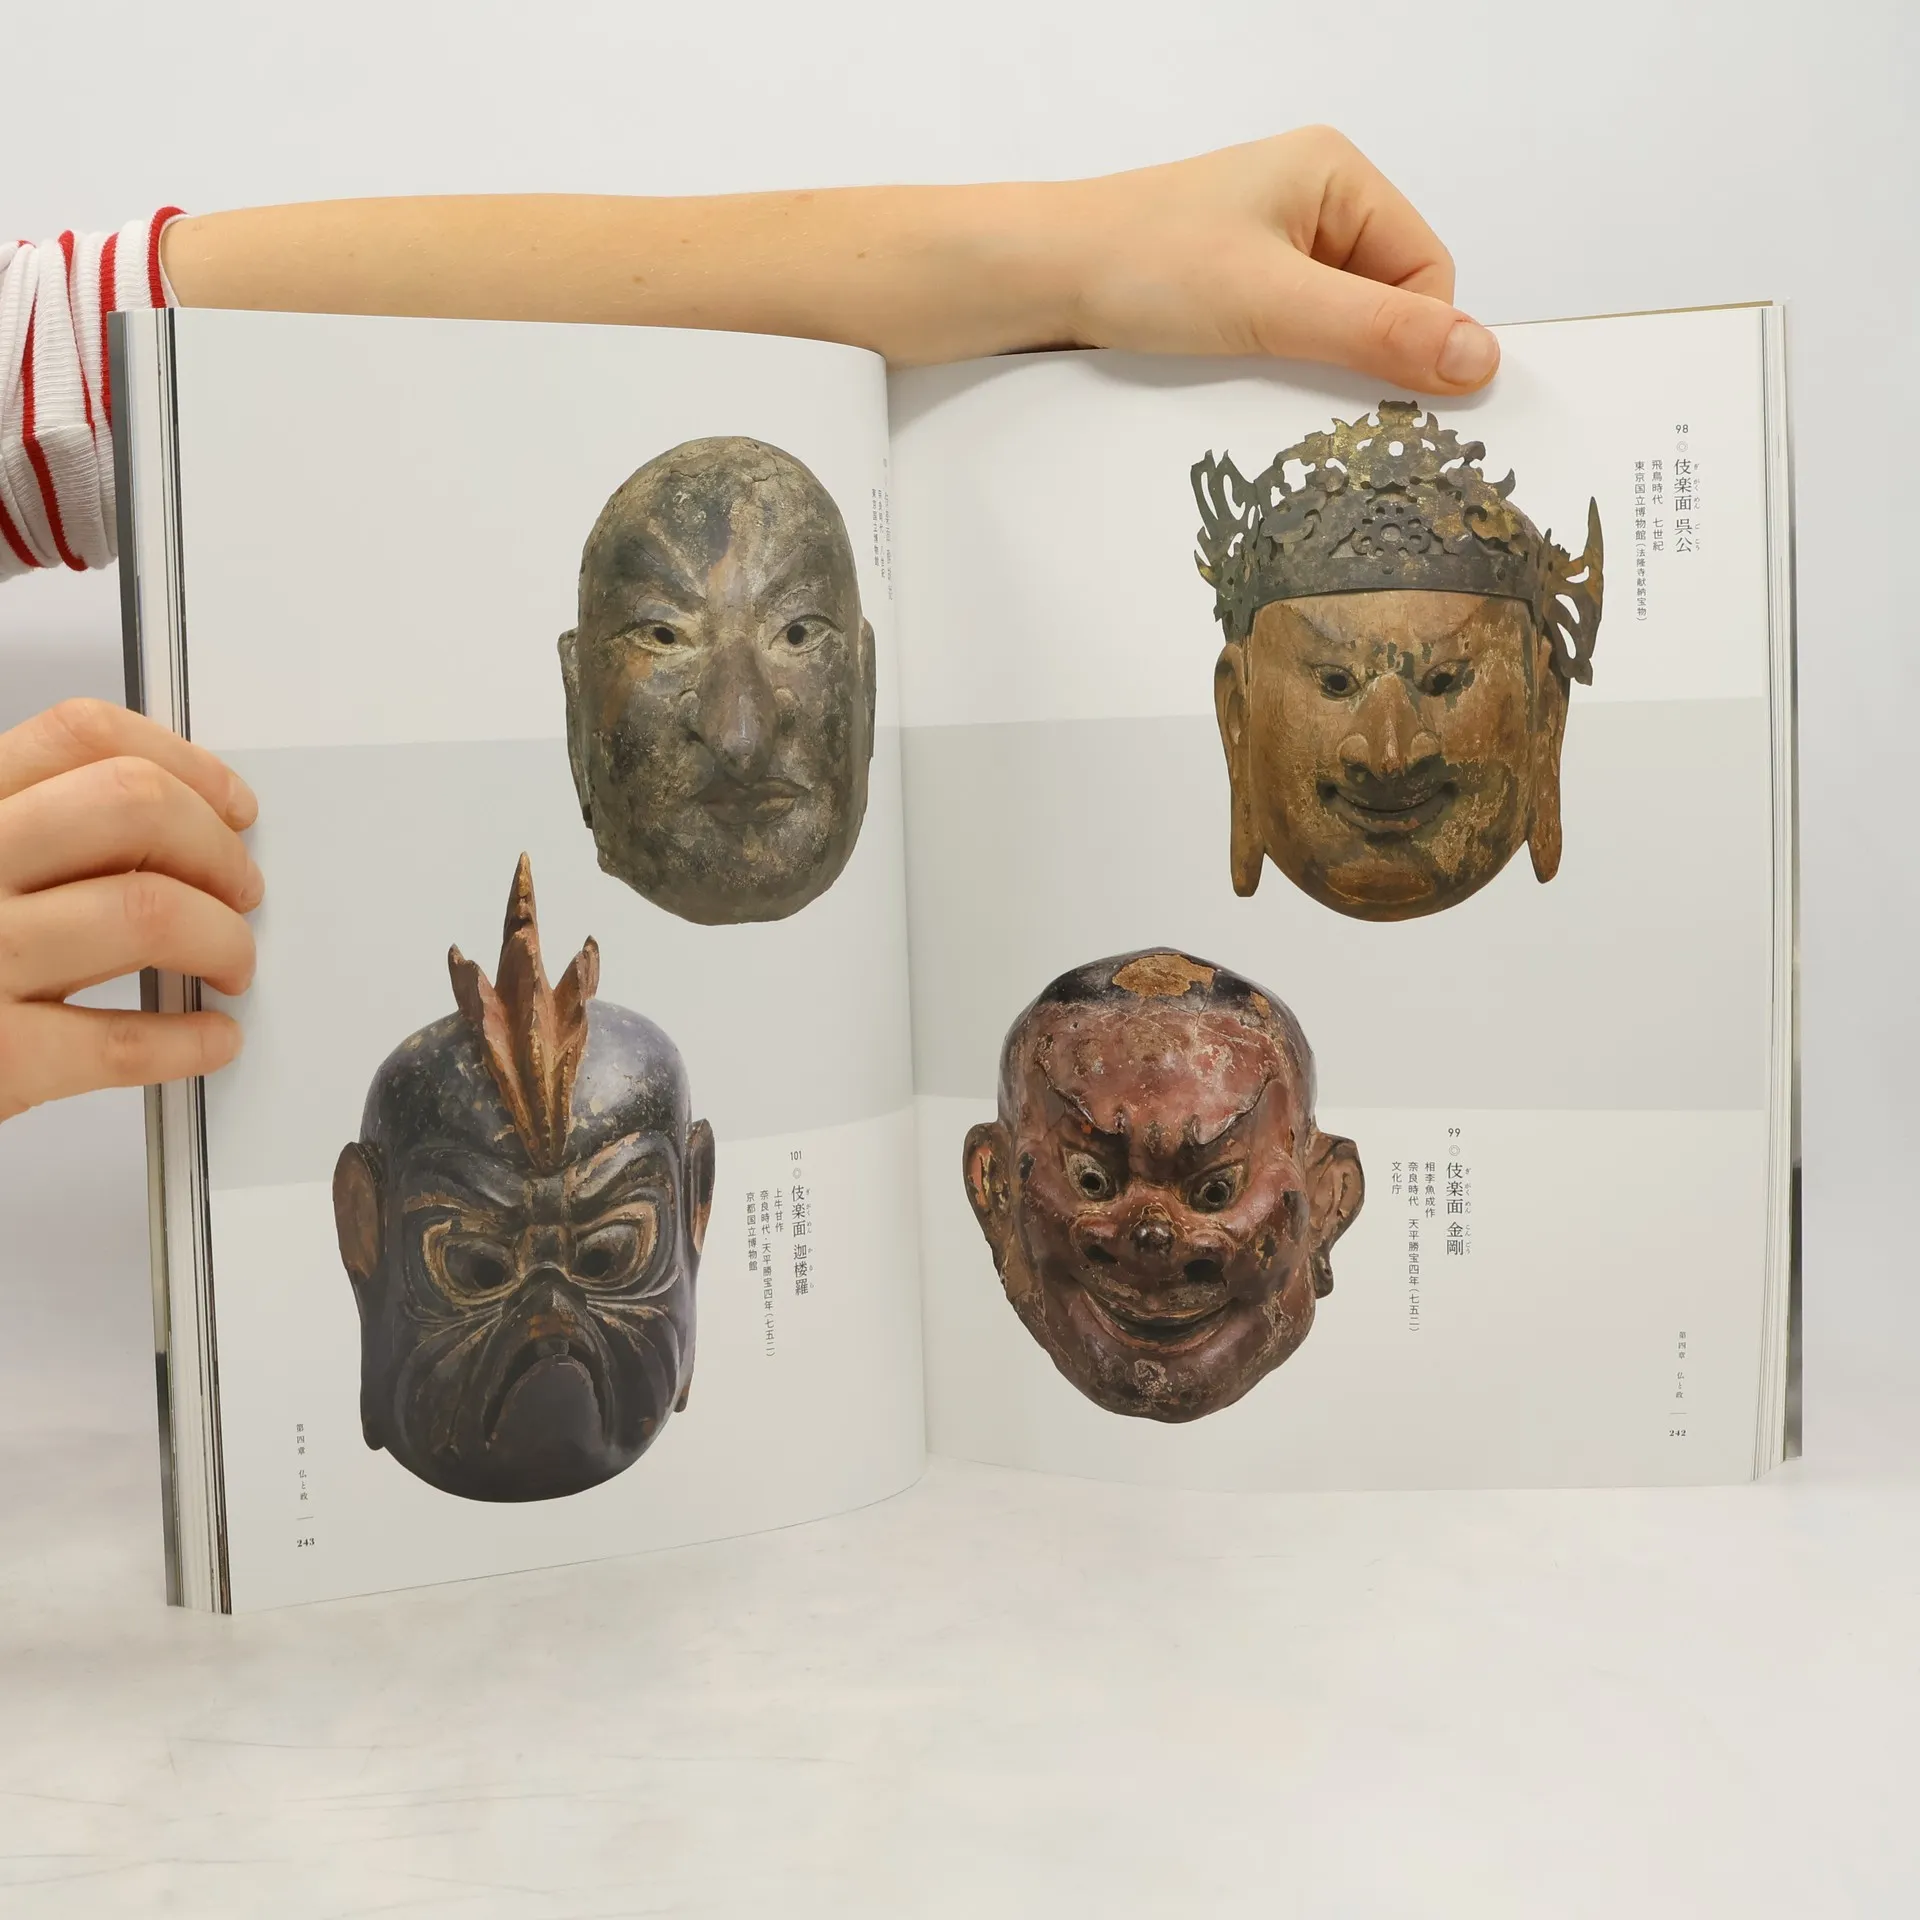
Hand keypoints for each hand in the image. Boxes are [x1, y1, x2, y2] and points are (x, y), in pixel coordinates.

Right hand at [0, 699, 260, 1120]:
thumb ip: (35, 834)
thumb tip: (178, 825)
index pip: (82, 737)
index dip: (186, 766)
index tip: (232, 804)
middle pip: (132, 806)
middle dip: (217, 849)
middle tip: (240, 890)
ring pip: (148, 912)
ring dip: (224, 940)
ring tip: (229, 963)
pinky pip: (122, 1040)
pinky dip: (191, 1041)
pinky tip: (209, 1038)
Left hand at [163, 129, 1492, 386]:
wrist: (986, 278)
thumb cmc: (1110, 261)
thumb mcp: (1263, 304)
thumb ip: (1377, 339)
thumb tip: (1483, 364)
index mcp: (1331, 175)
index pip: (1432, 278)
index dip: (1412, 347)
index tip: (1387, 410)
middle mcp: (1293, 208)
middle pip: (1378, 317)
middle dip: (1350, 374)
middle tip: (1307, 420)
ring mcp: (1243, 260)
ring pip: (1316, 350)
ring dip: (1292, 391)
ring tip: (1239, 398)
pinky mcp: (1195, 307)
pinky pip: (1261, 362)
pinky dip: (1250, 394)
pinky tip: (1215, 407)